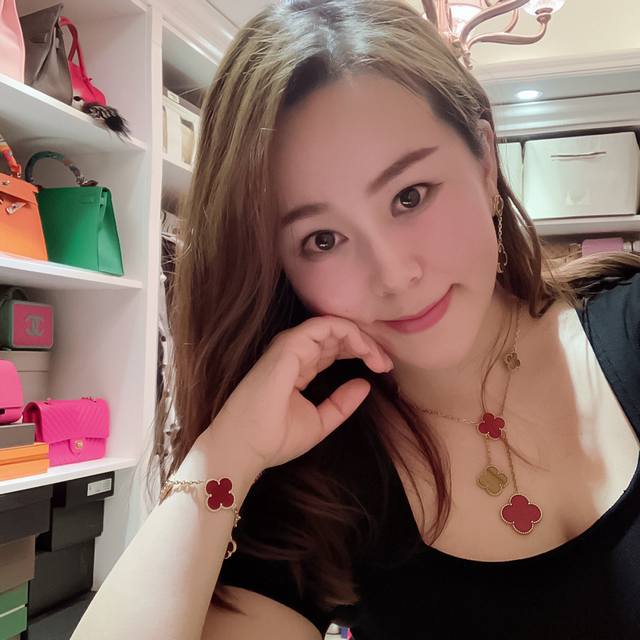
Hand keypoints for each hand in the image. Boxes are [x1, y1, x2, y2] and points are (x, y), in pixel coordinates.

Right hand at [208, 315, 392, 470]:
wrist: (247, 448)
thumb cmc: (275, 438)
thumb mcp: (320, 421)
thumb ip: (342, 403)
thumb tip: (366, 384)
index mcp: (299, 366)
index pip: (334, 348)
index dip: (360, 353)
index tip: (382, 369)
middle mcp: (294, 352)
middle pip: (336, 335)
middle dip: (366, 345)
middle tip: (386, 363)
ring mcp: (290, 346)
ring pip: (333, 327)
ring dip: (360, 338)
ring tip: (379, 358)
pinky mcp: (289, 346)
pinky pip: (323, 326)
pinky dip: (349, 333)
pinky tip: (364, 350)